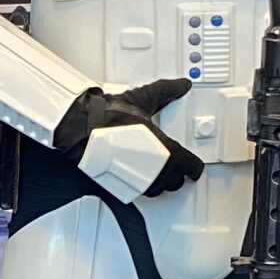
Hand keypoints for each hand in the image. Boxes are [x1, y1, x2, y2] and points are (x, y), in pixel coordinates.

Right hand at [56, 79, 204, 199]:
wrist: (85, 128)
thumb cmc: (111, 117)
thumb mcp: (145, 98)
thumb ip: (167, 91)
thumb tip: (180, 85)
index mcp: (168, 150)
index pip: (192, 166)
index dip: (194, 165)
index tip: (193, 164)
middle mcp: (157, 170)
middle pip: (176, 181)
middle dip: (176, 173)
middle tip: (174, 165)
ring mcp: (140, 181)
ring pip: (159, 190)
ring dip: (160, 182)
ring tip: (156, 172)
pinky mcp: (123, 187)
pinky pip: (140, 192)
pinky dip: (141, 186)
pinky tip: (137, 177)